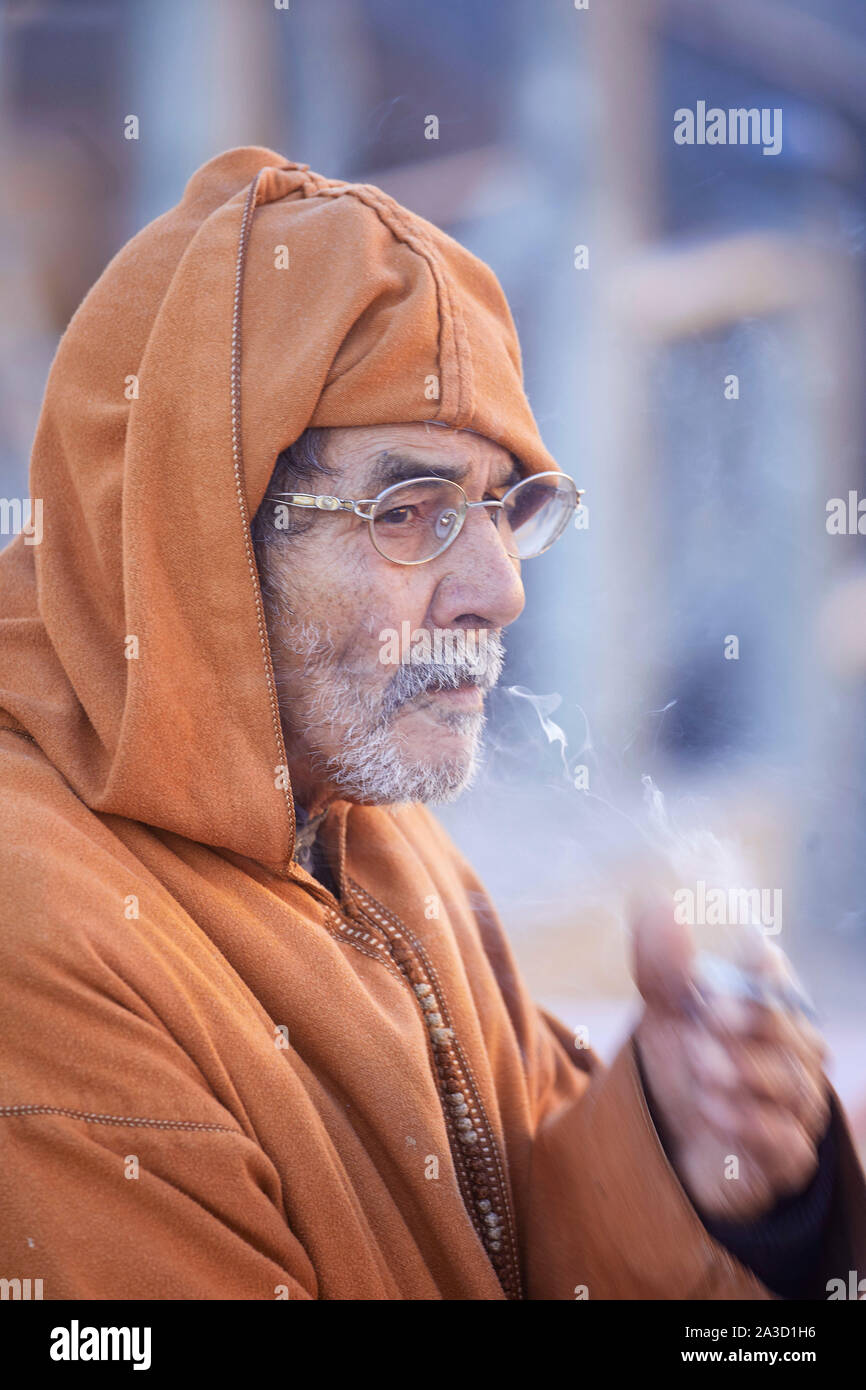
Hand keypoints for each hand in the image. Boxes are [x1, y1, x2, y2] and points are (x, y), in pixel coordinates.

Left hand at [632, 901, 830, 1222]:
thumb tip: (660, 901)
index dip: (767, 963)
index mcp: (765, 1002)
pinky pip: (785, 1138)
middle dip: (751, 1018)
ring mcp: (796, 1104)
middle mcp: (793, 1049)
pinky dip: (749, 1122)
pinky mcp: (788, 1155)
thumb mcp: (662, 1008)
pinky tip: (712, 1109)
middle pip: (789, 1027)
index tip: (752, 951)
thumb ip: (661, 959)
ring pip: (789, 1082)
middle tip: (708, 1016)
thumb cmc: (682, 1059)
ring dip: (743, 1070)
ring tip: (701, 1066)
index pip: (777, 975)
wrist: (672, 1141)